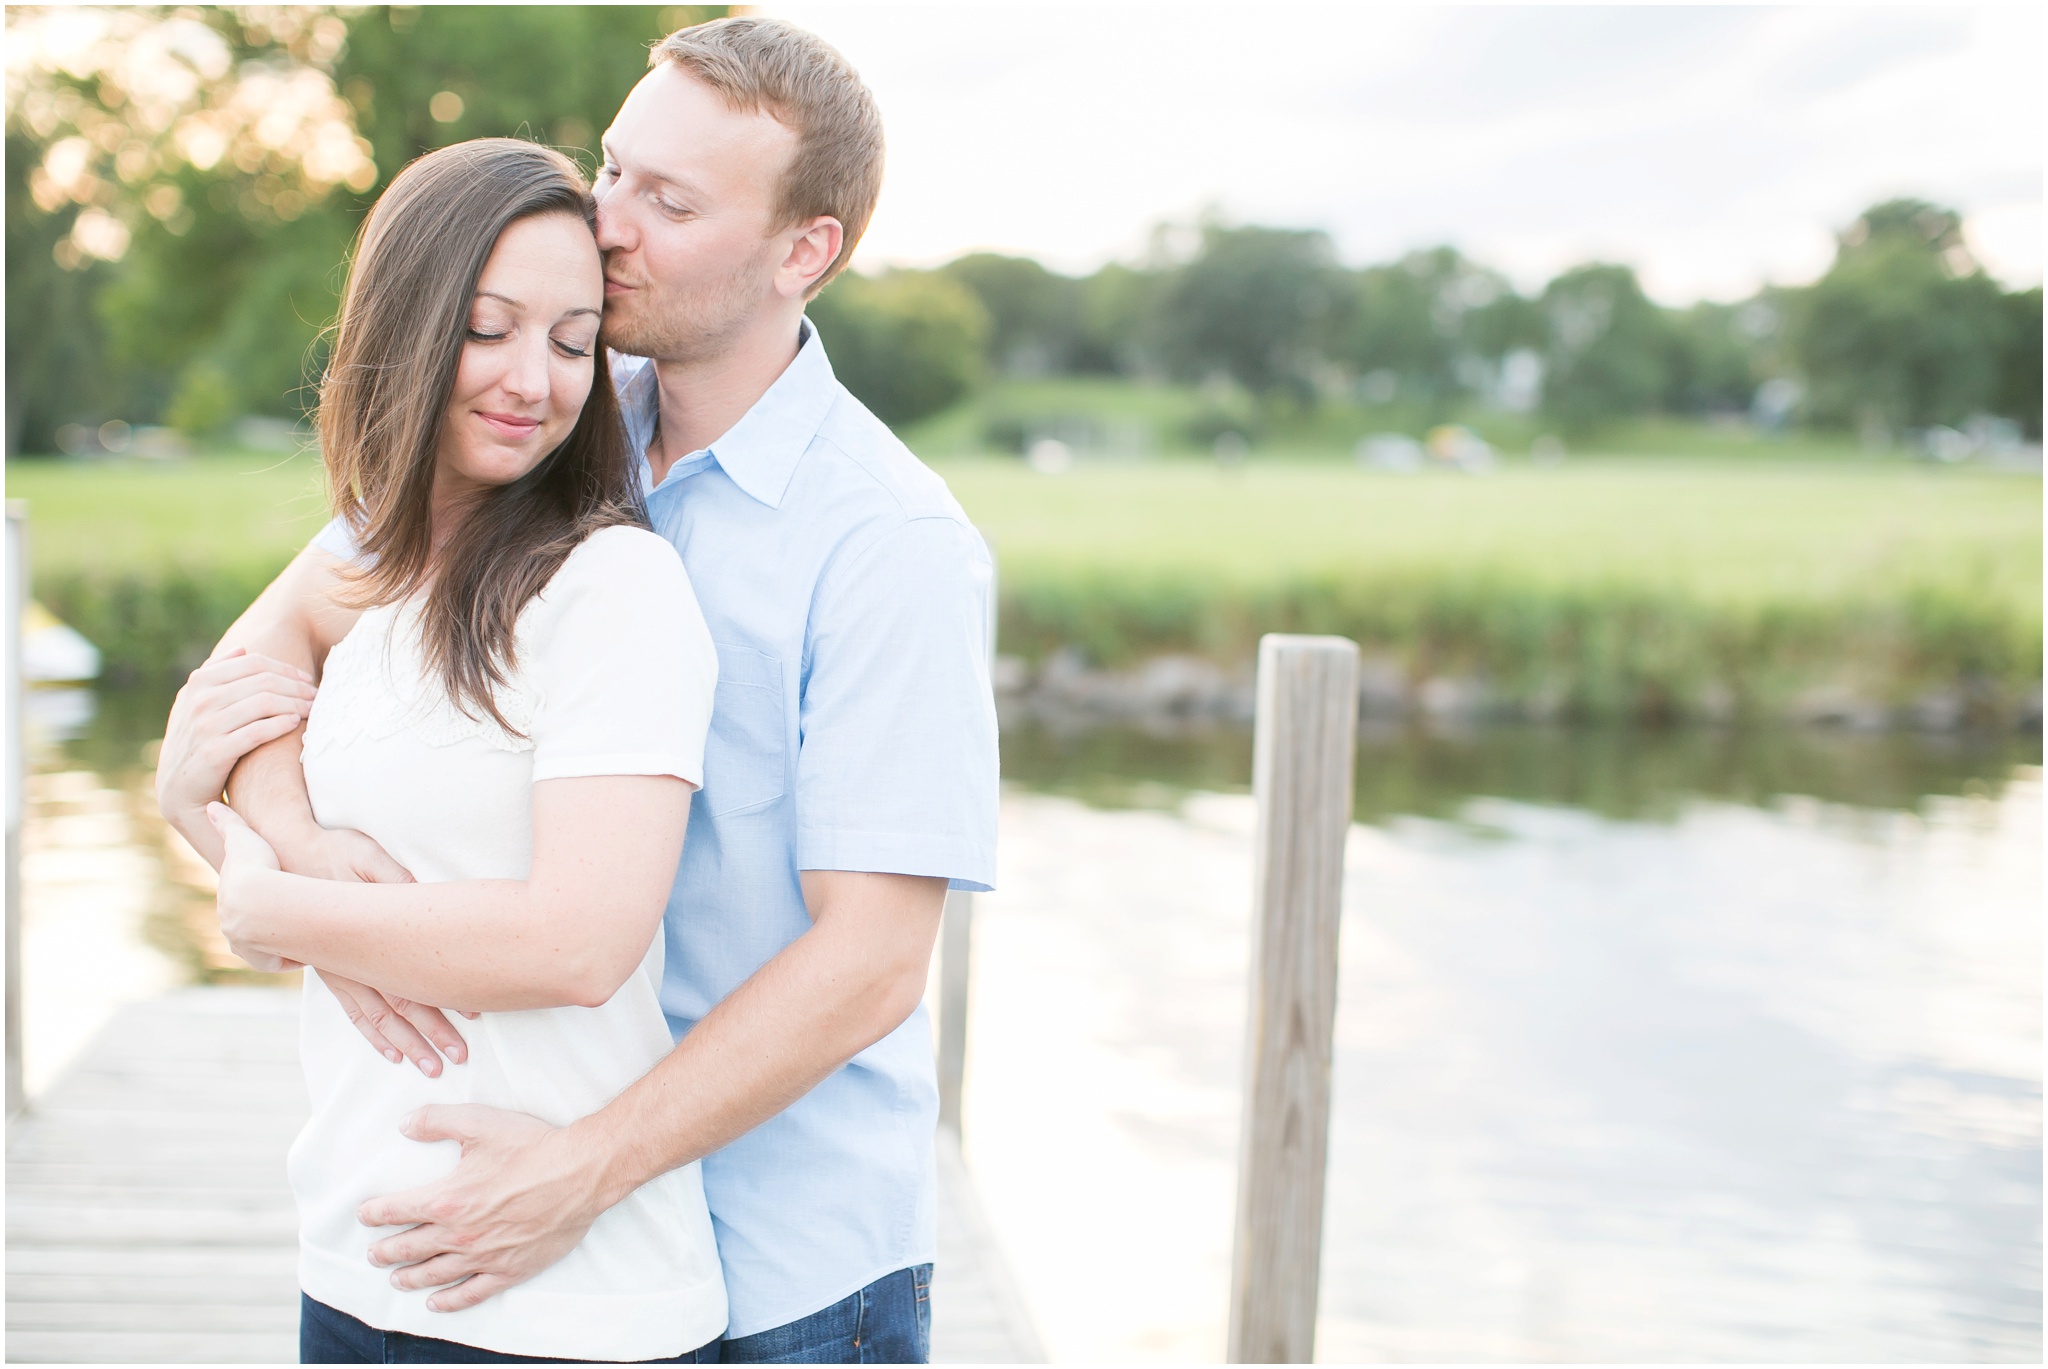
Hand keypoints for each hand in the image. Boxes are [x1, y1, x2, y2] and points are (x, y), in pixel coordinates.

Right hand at [157, 648, 316, 863]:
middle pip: (263, 681)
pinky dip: (280, 724)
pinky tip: (296, 724)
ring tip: (313, 709)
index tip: (306, 678)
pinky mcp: (214, 752)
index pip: (252, 663)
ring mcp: (204, 726)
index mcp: (198, 684)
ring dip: (295, 703)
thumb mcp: (198, 704)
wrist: (179, 790)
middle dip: (296, 686)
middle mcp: (199, 701)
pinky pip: (256, 731)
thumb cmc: (198, 743)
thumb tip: (243, 648)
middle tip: (317, 694)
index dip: (285, 669)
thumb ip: (217, 675)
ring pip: (263, 702)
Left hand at [206, 801, 299, 973]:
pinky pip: (279, 961)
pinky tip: (306, 949)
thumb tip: (211, 805)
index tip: (272, 893)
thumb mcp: (243, 838)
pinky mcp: (267, 958)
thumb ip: (229, 824)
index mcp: (228, 900)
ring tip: (299, 936)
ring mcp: (246, 944)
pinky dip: (291, 957)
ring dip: (277, 943)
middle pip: (247, 927)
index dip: (256, 896)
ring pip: (262, 946)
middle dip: (264, 924)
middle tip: (286, 917)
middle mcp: (231, 925)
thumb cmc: (258, 865)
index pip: (238, 902)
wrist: (260, 897)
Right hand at [270, 828, 475, 1077]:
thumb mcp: (363, 854)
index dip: (440, 998)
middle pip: (397, 1006)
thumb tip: (418, 891)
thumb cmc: (330, 852)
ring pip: (377, 1017)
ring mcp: (340, 970)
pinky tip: (391, 1054)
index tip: (473, 1016)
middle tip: (457, 1059)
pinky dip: (373, 1035)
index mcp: (365, 936)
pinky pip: (354, 1012)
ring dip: (405, 1044)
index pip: (408, 975)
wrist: (280, 858)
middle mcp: (352, 961)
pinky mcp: (332, 970)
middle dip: (429, 1034)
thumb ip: (391, 874)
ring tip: (430, 1068)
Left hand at [360, 1105, 610, 1311]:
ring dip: (410, 1277)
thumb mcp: (480, 1122)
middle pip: (410, 1248)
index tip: (365, 1215)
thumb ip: (436, 1121)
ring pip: (435, 1274)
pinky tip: (436, 1302)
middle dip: (387, 1251)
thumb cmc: (533, 1147)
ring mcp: (483, 1256)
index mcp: (447, 1199)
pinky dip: (449, 1300)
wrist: (581, 1172)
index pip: (398, 1210)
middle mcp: (459, 1233)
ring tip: (395, 1279)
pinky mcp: (509, 1269)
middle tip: (374, 1254)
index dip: (376, 1213)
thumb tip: (405, 1125)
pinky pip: (471, 1293)